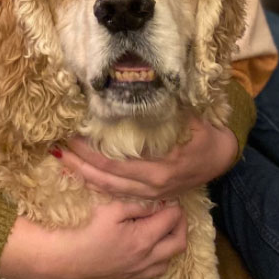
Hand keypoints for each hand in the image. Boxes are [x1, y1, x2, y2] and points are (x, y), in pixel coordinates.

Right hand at [0, 199, 186, 278]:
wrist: (61, 260)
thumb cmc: (84, 229)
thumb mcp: (111, 209)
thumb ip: (137, 205)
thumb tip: (156, 202)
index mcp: (144, 239)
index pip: (173, 220)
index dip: (174, 205)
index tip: (168, 194)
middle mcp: (146, 259)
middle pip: (179, 243)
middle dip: (181, 224)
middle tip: (173, 210)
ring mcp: (137, 273)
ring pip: (168, 260)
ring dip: (170, 243)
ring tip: (161, 227)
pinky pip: (153, 271)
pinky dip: (158, 257)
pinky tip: (146, 245)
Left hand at [58, 115, 237, 199]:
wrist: (222, 158)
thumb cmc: (204, 131)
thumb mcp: (189, 113)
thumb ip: (165, 103)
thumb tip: (142, 81)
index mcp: (160, 163)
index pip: (115, 158)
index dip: (90, 147)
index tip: (71, 130)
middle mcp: (152, 183)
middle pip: (105, 175)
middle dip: (78, 160)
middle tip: (56, 144)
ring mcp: (150, 194)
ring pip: (107, 188)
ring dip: (81, 173)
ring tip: (59, 158)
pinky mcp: (150, 197)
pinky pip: (116, 193)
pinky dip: (96, 184)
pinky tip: (80, 174)